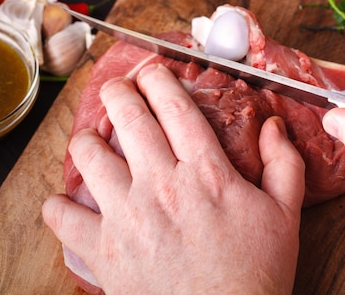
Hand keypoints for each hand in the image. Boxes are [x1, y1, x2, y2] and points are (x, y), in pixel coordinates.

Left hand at [43, 63, 304, 294]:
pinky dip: (59, 206)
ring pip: (88, 155)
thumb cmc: (255, 274)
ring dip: (87, 140)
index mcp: (205, 172)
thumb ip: (285, 164)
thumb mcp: (285, 215)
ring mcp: (127, 215)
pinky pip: (62, 217)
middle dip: (118, 92)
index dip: (159, 78)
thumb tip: (274, 126)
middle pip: (127, 117)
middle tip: (118, 89)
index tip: (152, 70)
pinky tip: (69, 203)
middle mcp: (161, 184)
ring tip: (93, 141)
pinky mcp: (103, 251)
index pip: (175, 106)